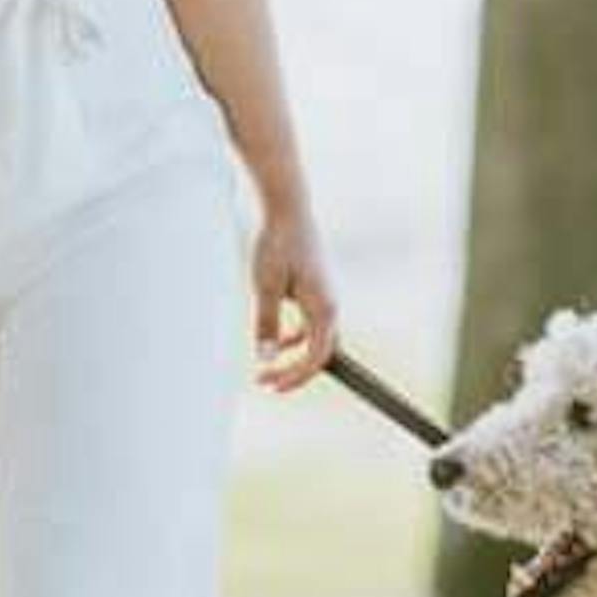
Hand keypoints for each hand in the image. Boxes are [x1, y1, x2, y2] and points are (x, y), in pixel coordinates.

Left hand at [249, 203, 337, 390]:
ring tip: (265, 364)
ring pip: (316, 339)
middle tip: (264, 381)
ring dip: (293, 354)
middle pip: (321, 352)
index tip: (272, 386)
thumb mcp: (265, 287)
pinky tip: (275, 337)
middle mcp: (332, 305)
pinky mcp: (318, 290)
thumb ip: (267, 324)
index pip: (316, 356)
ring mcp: (327, 297)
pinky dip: (295, 336)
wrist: (288, 210)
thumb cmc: (276, 245)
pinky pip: (312, 323)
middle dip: (294, 371)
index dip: (295, 376)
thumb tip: (266, 357)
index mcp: (323, 307)